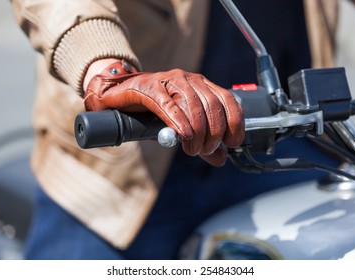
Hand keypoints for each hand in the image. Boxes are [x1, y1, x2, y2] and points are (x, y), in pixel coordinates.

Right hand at [83, 60, 244, 165]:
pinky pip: (169, 105)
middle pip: (212, 106)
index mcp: (202, 85)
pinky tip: (183, 136)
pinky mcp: (150, 88)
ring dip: (197, 133)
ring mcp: (170, 81)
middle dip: (213, 134)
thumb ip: (203, 143)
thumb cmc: (153, 112)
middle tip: (204, 151)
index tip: (232, 142)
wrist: (120, 94)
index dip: (235, 122)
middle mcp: (190, 79)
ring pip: (193, 106)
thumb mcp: (183, 129)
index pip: (228, 100)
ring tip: (191, 150)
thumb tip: (221, 160)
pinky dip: (179, 122)